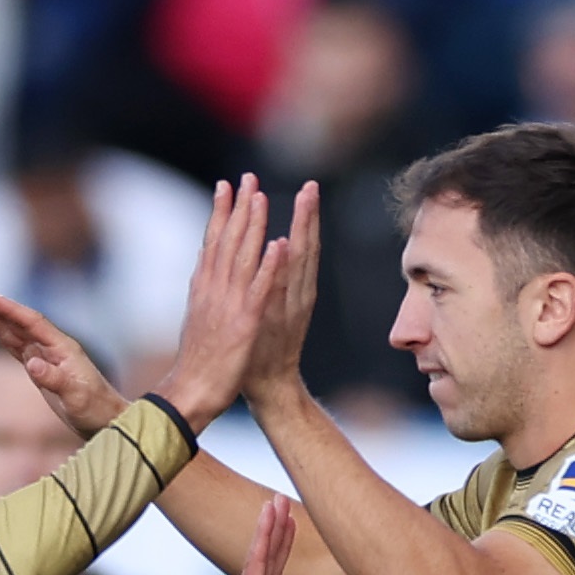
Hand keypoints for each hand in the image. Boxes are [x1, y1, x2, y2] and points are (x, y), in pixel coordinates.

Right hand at [0, 281, 128, 437]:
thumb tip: (31, 363)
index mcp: (61, 347)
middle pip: (18, 318)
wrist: (107, 420)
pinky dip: (0, 330)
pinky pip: (15, 343)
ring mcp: (45, 354)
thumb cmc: (95, 408)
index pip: (29, 321)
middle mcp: (52, 345)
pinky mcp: (39, 366)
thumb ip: (55, 379)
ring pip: (14, 328)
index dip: (5, 307)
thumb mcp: (76, 397)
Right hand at [155, 172, 286, 427]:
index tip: (226, 186)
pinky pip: (260, 291)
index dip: (219, 213)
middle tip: (248, 177)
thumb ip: (203, 291)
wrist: (192, 394)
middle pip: (227, 242)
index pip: (211, 243)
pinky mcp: (245, 324)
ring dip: (252, 227)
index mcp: (202, 289)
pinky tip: (279, 246)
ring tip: (262, 197)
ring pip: (243, 258)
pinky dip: (269, 267)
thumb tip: (203, 268)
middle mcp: (213, 291)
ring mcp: (230, 306)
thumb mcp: (197, 318)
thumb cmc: (197, 362)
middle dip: (238, 208)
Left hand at [160, 494, 293, 574]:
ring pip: (268, 569)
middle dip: (273, 528)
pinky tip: (283, 572)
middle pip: (264, 556)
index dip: (269, 531)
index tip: (275, 503)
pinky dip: (278, 572)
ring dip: (276, 545)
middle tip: (280, 498)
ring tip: (285, 522)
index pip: (260, 559)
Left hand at [239, 179, 319, 413]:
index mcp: (292, 290)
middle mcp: (296, 295)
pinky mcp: (276, 319)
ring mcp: (289, 306)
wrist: (267, 388)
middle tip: (311, 186)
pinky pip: (279, 288)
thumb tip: (262, 256)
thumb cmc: (263, 349)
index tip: (306, 189)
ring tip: (305, 199)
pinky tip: (283, 245)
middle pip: (304, 248)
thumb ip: (267, 283)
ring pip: (297, 261)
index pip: (299, 246)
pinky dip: (281, 267)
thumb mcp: (265, 309)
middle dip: (307, 216)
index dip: (304, 218)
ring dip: (301, 229)